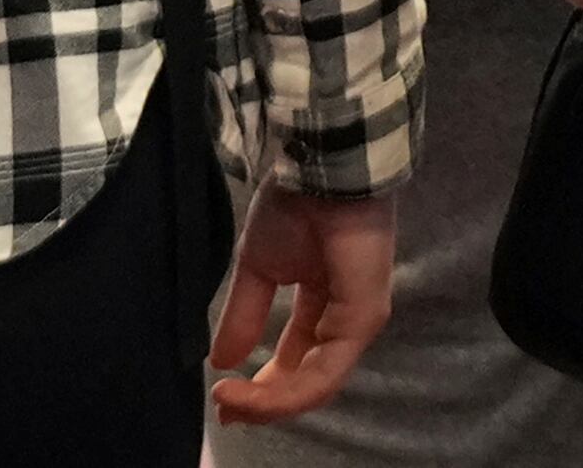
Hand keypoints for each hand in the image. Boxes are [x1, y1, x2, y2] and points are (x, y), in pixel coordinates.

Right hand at [206, 181, 395, 427]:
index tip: (222, 397)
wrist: (318, 172)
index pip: (296, 356)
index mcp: (323, 302)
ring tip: (230, 404)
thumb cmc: (293, 208)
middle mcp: (344, 318)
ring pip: (314, 385)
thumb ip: (244, 314)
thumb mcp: (257, 269)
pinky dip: (285, 393)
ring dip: (268, 403)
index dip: (261, 384)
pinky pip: (323, 374)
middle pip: (307, 379)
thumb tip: (221, 361)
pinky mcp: (362, 320)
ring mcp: (357, 321)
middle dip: (263, 402)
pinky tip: (250, 392)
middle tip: (225, 411)